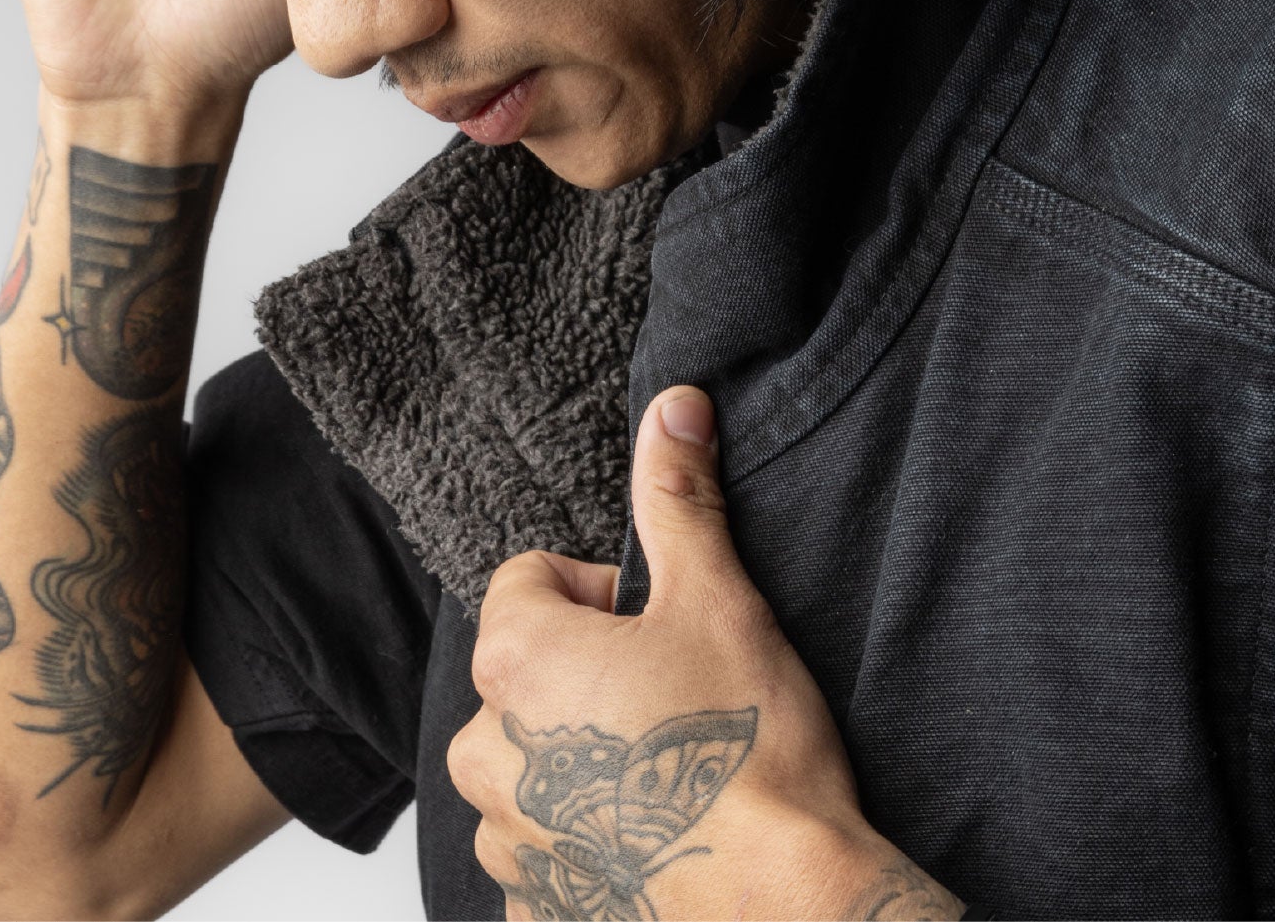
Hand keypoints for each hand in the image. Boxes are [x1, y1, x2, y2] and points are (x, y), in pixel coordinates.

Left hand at [449, 386, 963, 920]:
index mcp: (516, 661)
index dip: (601, 596)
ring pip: (531, 766)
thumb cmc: (747, 752)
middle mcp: (486, 753)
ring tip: (667, 778)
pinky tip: (653, 842)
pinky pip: (543, 852)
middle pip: (525, 674)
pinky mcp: (537, 908)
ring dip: (583, 764)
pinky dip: (586, 843)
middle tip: (671, 702)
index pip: (529, 581)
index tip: (659, 631)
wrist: (788, 905)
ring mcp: (506, 841)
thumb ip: (678, 496)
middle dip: (587, 677)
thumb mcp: (717, 599)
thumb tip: (674, 403)